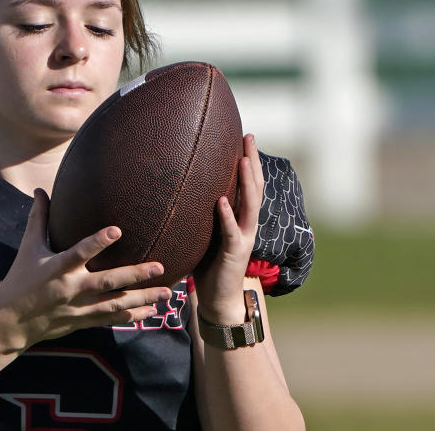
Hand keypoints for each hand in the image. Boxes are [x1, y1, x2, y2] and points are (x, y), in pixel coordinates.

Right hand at [0, 189, 172, 350]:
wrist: (11, 323)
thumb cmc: (19, 279)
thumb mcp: (28, 248)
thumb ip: (39, 219)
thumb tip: (40, 190)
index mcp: (56, 268)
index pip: (79, 253)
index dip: (97, 242)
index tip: (117, 229)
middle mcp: (71, 289)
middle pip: (108, 281)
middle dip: (135, 274)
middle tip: (159, 266)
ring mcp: (79, 308)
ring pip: (115, 303)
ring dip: (143, 298)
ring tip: (168, 291)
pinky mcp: (83, 321)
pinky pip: (111, 318)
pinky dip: (132, 316)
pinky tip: (151, 310)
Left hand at [193, 134, 264, 323]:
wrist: (218, 299)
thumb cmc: (209, 265)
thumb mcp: (205, 233)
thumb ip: (201, 213)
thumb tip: (178, 188)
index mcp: (242, 218)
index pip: (249, 184)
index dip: (249, 161)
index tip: (244, 137)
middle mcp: (247, 224)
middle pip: (255, 187)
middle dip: (252, 161)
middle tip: (249, 136)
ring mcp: (243, 238)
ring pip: (250, 205)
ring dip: (246, 181)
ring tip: (243, 159)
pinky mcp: (234, 253)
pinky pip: (231, 231)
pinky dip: (227, 215)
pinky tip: (221, 200)